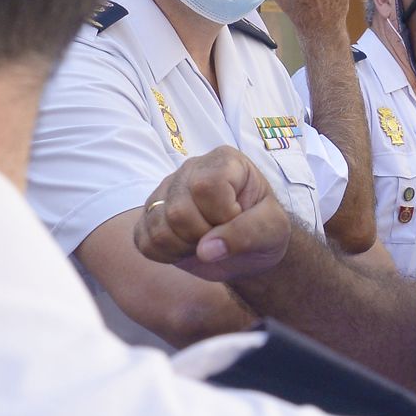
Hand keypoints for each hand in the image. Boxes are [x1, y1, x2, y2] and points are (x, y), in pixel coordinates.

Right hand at [134, 146, 291, 282]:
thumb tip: (205, 250)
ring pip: (157, 226)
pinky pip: (143, 239)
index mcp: (225, 161)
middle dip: (203, 235)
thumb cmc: (264, 230)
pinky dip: (165, 254)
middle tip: (221, 235)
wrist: (252, 250)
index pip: (206, 186)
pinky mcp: (150, 214)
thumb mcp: (273, 229)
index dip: (223, 215)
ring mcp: (166, 190)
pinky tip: (186, 248)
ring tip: (204, 242)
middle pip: (178, 210)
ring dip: (184, 247)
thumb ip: (246, 233)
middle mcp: (191, 169)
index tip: (238, 219)